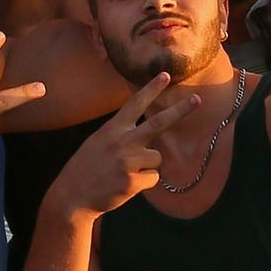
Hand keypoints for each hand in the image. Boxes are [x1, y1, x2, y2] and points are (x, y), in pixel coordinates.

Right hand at [46, 74, 200, 221]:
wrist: (72, 196)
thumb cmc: (86, 168)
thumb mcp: (98, 141)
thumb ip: (121, 134)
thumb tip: (148, 135)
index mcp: (112, 129)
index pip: (135, 104)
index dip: (151, 89)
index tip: (165, 75)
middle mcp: (122, 141)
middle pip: (158, 123)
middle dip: (180, 111)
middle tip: (198, 99)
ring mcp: (128, 161)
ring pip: (157, 157)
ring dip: (148, 165)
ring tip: (126, 172)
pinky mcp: (133, 181)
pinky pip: (154, 178)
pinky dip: (145, 183)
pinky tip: (126, 185)